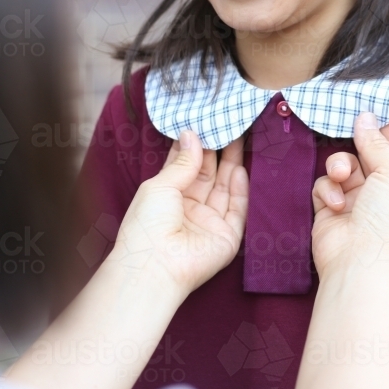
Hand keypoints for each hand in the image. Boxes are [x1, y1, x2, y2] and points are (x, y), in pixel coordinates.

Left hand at [108, 132, 248, 297]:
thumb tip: (192, 135)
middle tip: (227, 124)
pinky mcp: (228, 235)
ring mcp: (209, 221)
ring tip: (240, 136)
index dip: (195, 144)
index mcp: (168, 195)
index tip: (205, 122)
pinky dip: (241, 189)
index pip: (186, 165)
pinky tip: (240, 169)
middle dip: (218, 149)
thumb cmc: (147, 225)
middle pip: (209, 173)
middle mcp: (190, 206)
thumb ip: (182, 162)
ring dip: (232, 163)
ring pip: (225, 187)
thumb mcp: (160, 185)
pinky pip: (237, 208)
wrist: (155, 266)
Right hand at [310, 114, 388, 276]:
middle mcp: (385, 189)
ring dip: (340, 165)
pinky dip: (328, 190)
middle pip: (369, 150)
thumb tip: (365, 116)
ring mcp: (358, 199)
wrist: (359, 263)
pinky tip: (335, 204)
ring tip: (341, 175)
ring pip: (343, 163)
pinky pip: (326, 184)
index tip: (373, 102)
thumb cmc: (388, 218)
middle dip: (358, 139)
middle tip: (347, 120)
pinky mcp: (331, 208)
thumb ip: (377, 142)